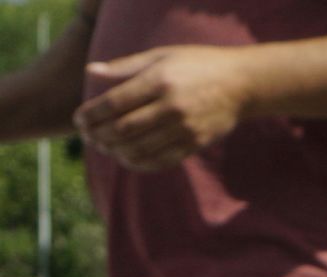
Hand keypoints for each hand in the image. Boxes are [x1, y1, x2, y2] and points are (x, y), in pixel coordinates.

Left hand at [75, 45, 253, 171]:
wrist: (241, 84)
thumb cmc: (196, 65)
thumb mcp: (160, 56)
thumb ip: (125, 66)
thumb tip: (90, 72)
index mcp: (160, 81)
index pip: (115, 103)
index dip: (92, 114)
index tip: (78, 120)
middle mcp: (172, 107)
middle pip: (124, 129)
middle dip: (100, 135)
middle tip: (87, 137)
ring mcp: (185, 128)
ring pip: (141, 148)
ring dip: (116, 151)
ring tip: (104, 148)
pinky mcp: (196, 143)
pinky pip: (162, 160)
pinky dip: (140, 163)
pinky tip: (127, 159)